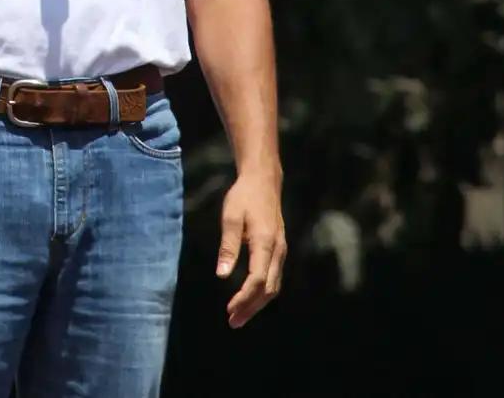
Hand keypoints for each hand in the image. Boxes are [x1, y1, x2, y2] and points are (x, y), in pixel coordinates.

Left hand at [216, 171, 285, 327]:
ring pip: (274, 286)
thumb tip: (221, 275)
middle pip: (268, 289)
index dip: (244, 298)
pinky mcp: (280, 250)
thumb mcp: (230, 217)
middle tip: (233, 321)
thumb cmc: (244, 197)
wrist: (264, 181)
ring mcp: (281, 251)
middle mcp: (278, 250)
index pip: (257, 279)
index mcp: (265, 242)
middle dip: (251, 307)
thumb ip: (227, 246)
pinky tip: (250, 299)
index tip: (229, 310)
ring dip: (257, 303)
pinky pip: (274, 278)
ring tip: (238, 316)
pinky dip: (263, 293)